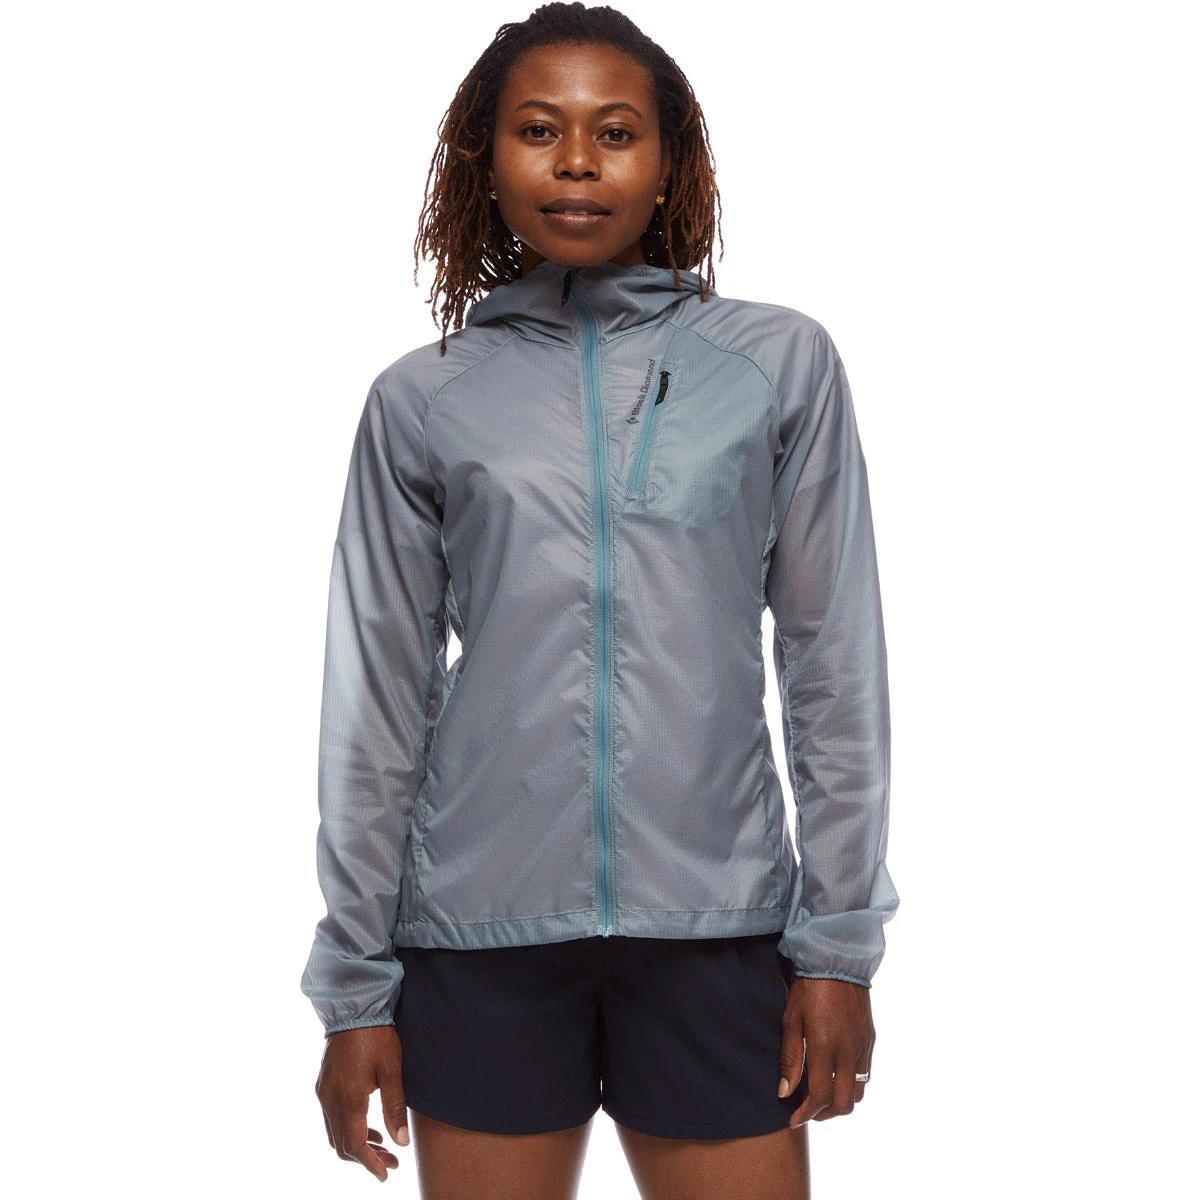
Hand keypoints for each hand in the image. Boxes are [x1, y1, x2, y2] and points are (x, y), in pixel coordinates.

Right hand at [315, 1025, 409, 1180]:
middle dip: (366, 1159)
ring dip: (356, 1145)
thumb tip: (401, 1141)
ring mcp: (323, 1092)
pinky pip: (331, 1118)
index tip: (387, 1173)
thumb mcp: (392, 1069)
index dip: (371, 1164)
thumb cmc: (376, 1035)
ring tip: (381, 1144)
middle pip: (342, 1145)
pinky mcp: (322, 1084)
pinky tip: (367, 1124)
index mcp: (350, 1099)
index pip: (355, 1146)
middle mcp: (331, 1100)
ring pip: (334, 1134)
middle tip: (390, 1162)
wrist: (352, 1006)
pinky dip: (347, 1129)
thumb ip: (395, 1107)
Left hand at [778, 977, 874, 1124]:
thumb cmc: (808, 988)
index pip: (819, 1096)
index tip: (793, 1119)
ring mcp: (862, 1047)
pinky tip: (837, 1077)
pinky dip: (853, 1085)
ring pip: (859, 1093)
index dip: (805, 1113)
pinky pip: (866, 1074)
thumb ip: (790, 1059)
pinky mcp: (870, 1039)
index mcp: (825, 1047)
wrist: (837, 961)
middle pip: (843, 1103)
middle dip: (824, 1115)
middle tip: (807, 1112)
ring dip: (840, 1102)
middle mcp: (848, 1052)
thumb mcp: (791, 1020)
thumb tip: (785, 1093)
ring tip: (822, 1098)